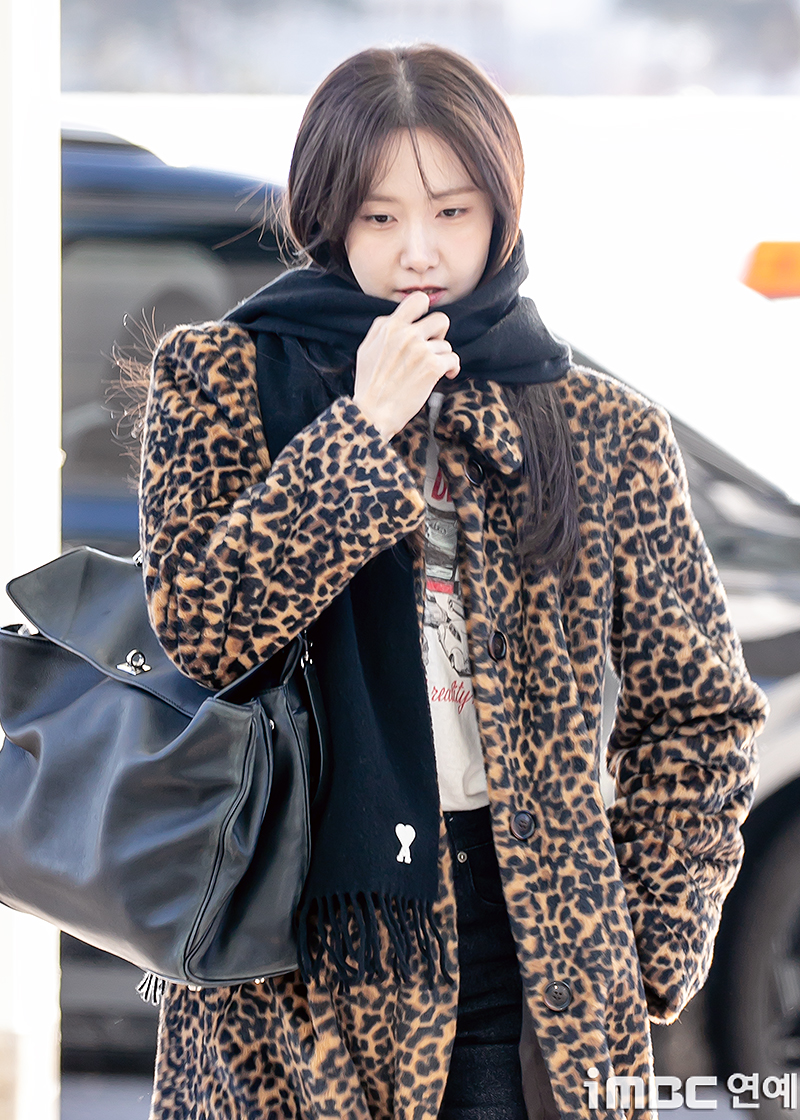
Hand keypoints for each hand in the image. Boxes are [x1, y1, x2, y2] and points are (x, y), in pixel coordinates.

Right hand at [352, 290, 459, 441]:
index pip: (418, 300)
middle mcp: (407, 334)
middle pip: (441, 319)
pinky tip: (445, 375)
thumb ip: (382, 329)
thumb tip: (396, 317)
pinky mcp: (433, 367)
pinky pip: (453, 359)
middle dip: (439, 335)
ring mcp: (421, 350)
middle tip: (432, 348)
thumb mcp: (366, 349)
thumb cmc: (369, 385)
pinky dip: (452, 369)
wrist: (373, 412)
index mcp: (390, 327)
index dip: (426, 310)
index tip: (425, 323)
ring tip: (430, 370)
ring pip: (446, 345)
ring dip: (441, 358)